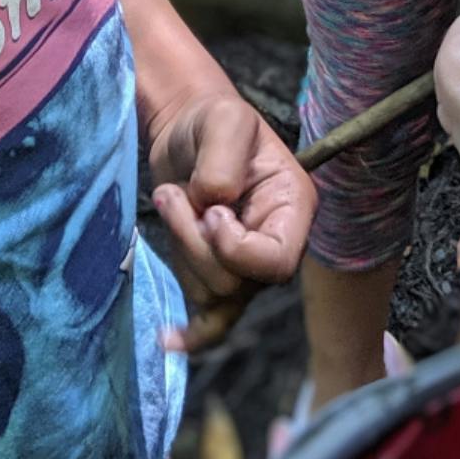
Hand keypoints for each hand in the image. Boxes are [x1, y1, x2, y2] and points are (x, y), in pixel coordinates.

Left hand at [149, 91, 315, 351]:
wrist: (188, 128)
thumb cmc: (212, 119)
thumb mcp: (223, 120)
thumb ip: (222, 161)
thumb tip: (215, 206)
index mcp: (293, 207)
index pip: (276, 261)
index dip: (235, 247)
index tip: (210, 209)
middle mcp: (278, 242)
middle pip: (236, 282)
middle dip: (193, 242)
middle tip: (173, 194)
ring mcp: (247, 265)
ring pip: (212, 295)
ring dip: (180, 250)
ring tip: (170, 198)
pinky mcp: (218, 275)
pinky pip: (212, 323)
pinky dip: (191, 335)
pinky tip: (167, 339)